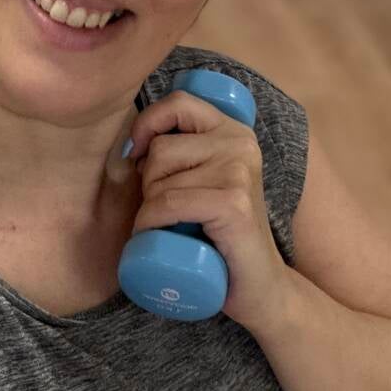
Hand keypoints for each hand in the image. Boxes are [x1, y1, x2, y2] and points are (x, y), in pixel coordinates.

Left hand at [126, 88, 291, 332]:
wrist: (261, 288)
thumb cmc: (221, 235)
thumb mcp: (205, 180)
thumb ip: (184, 152)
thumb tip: (129, 142)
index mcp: (233, 130)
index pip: (179, 102)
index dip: (147, 123)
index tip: (136, 155)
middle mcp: (240, 143)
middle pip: (161, 147)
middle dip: (147, 182)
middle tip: (164, 210)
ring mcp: (239, 172)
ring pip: (159, 179)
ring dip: (148, 210)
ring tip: (167, 228)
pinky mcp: (233, 203)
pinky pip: (168, 203)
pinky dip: (150, 223)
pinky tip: (155, 236)